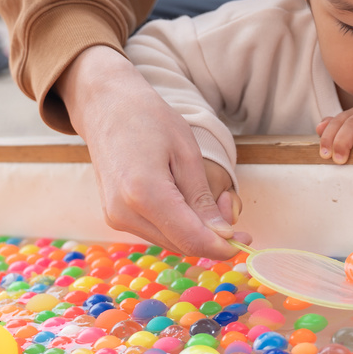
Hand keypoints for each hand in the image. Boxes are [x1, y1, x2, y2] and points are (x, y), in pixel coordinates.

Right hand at [56, 46, 249, 258]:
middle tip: (229, 205)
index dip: (223, 247)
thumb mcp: (187, 153)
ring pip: (170, 242)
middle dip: (213, 236)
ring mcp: (116, 217)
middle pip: (181, 245)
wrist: (106, 107)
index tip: (246, 241)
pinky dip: (179, 225)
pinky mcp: (115, 216)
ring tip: (212, 199)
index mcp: (143, 194)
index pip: (191, 239)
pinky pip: (157, 231)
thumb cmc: (150, 120)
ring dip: (197, 230)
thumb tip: (223, 236)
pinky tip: (188, 201)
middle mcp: (124, 213)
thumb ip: (203, 199)